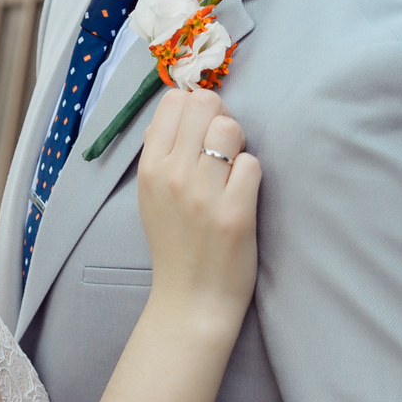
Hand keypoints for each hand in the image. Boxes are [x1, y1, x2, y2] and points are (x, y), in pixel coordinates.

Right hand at [137, 86, 260, 331]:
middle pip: (206, 105)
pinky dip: (252, 175)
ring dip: (239, 145)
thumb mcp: (151, 195)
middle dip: (221, 119)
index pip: (174, 102)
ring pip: (230, 128)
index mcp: (149, 168)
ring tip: (233, 172)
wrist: (191, 300)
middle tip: (225, 150)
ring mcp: (203, 195)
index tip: (204, 132)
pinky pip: (252, 164)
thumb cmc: (176, 244)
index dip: (197, 109)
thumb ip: (160, 152)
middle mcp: (172, 176)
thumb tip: (179, 107)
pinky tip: (242, 195)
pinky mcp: (234, 213)